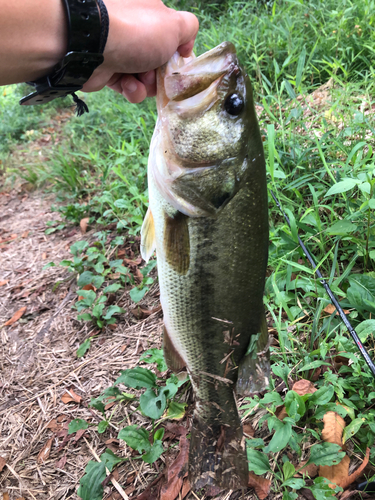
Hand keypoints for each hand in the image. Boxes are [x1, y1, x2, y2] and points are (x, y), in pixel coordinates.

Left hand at [82, 0, 198, 102]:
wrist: (91, 46)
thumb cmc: (137, 32)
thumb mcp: (174, 25)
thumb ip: (189, 29)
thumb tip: (185, 44)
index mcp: (148, 12)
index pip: (170, 34)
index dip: (177, 51)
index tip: (179, 61)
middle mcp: (134, 28)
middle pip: (158, 59)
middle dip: (161, 72)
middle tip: (158, 75)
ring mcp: (119, 49)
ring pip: (144, 76)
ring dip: (147, 85)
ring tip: (140, 80)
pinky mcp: (107, 69)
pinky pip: (127, 85)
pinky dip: (131, 89)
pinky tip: (128, 85)